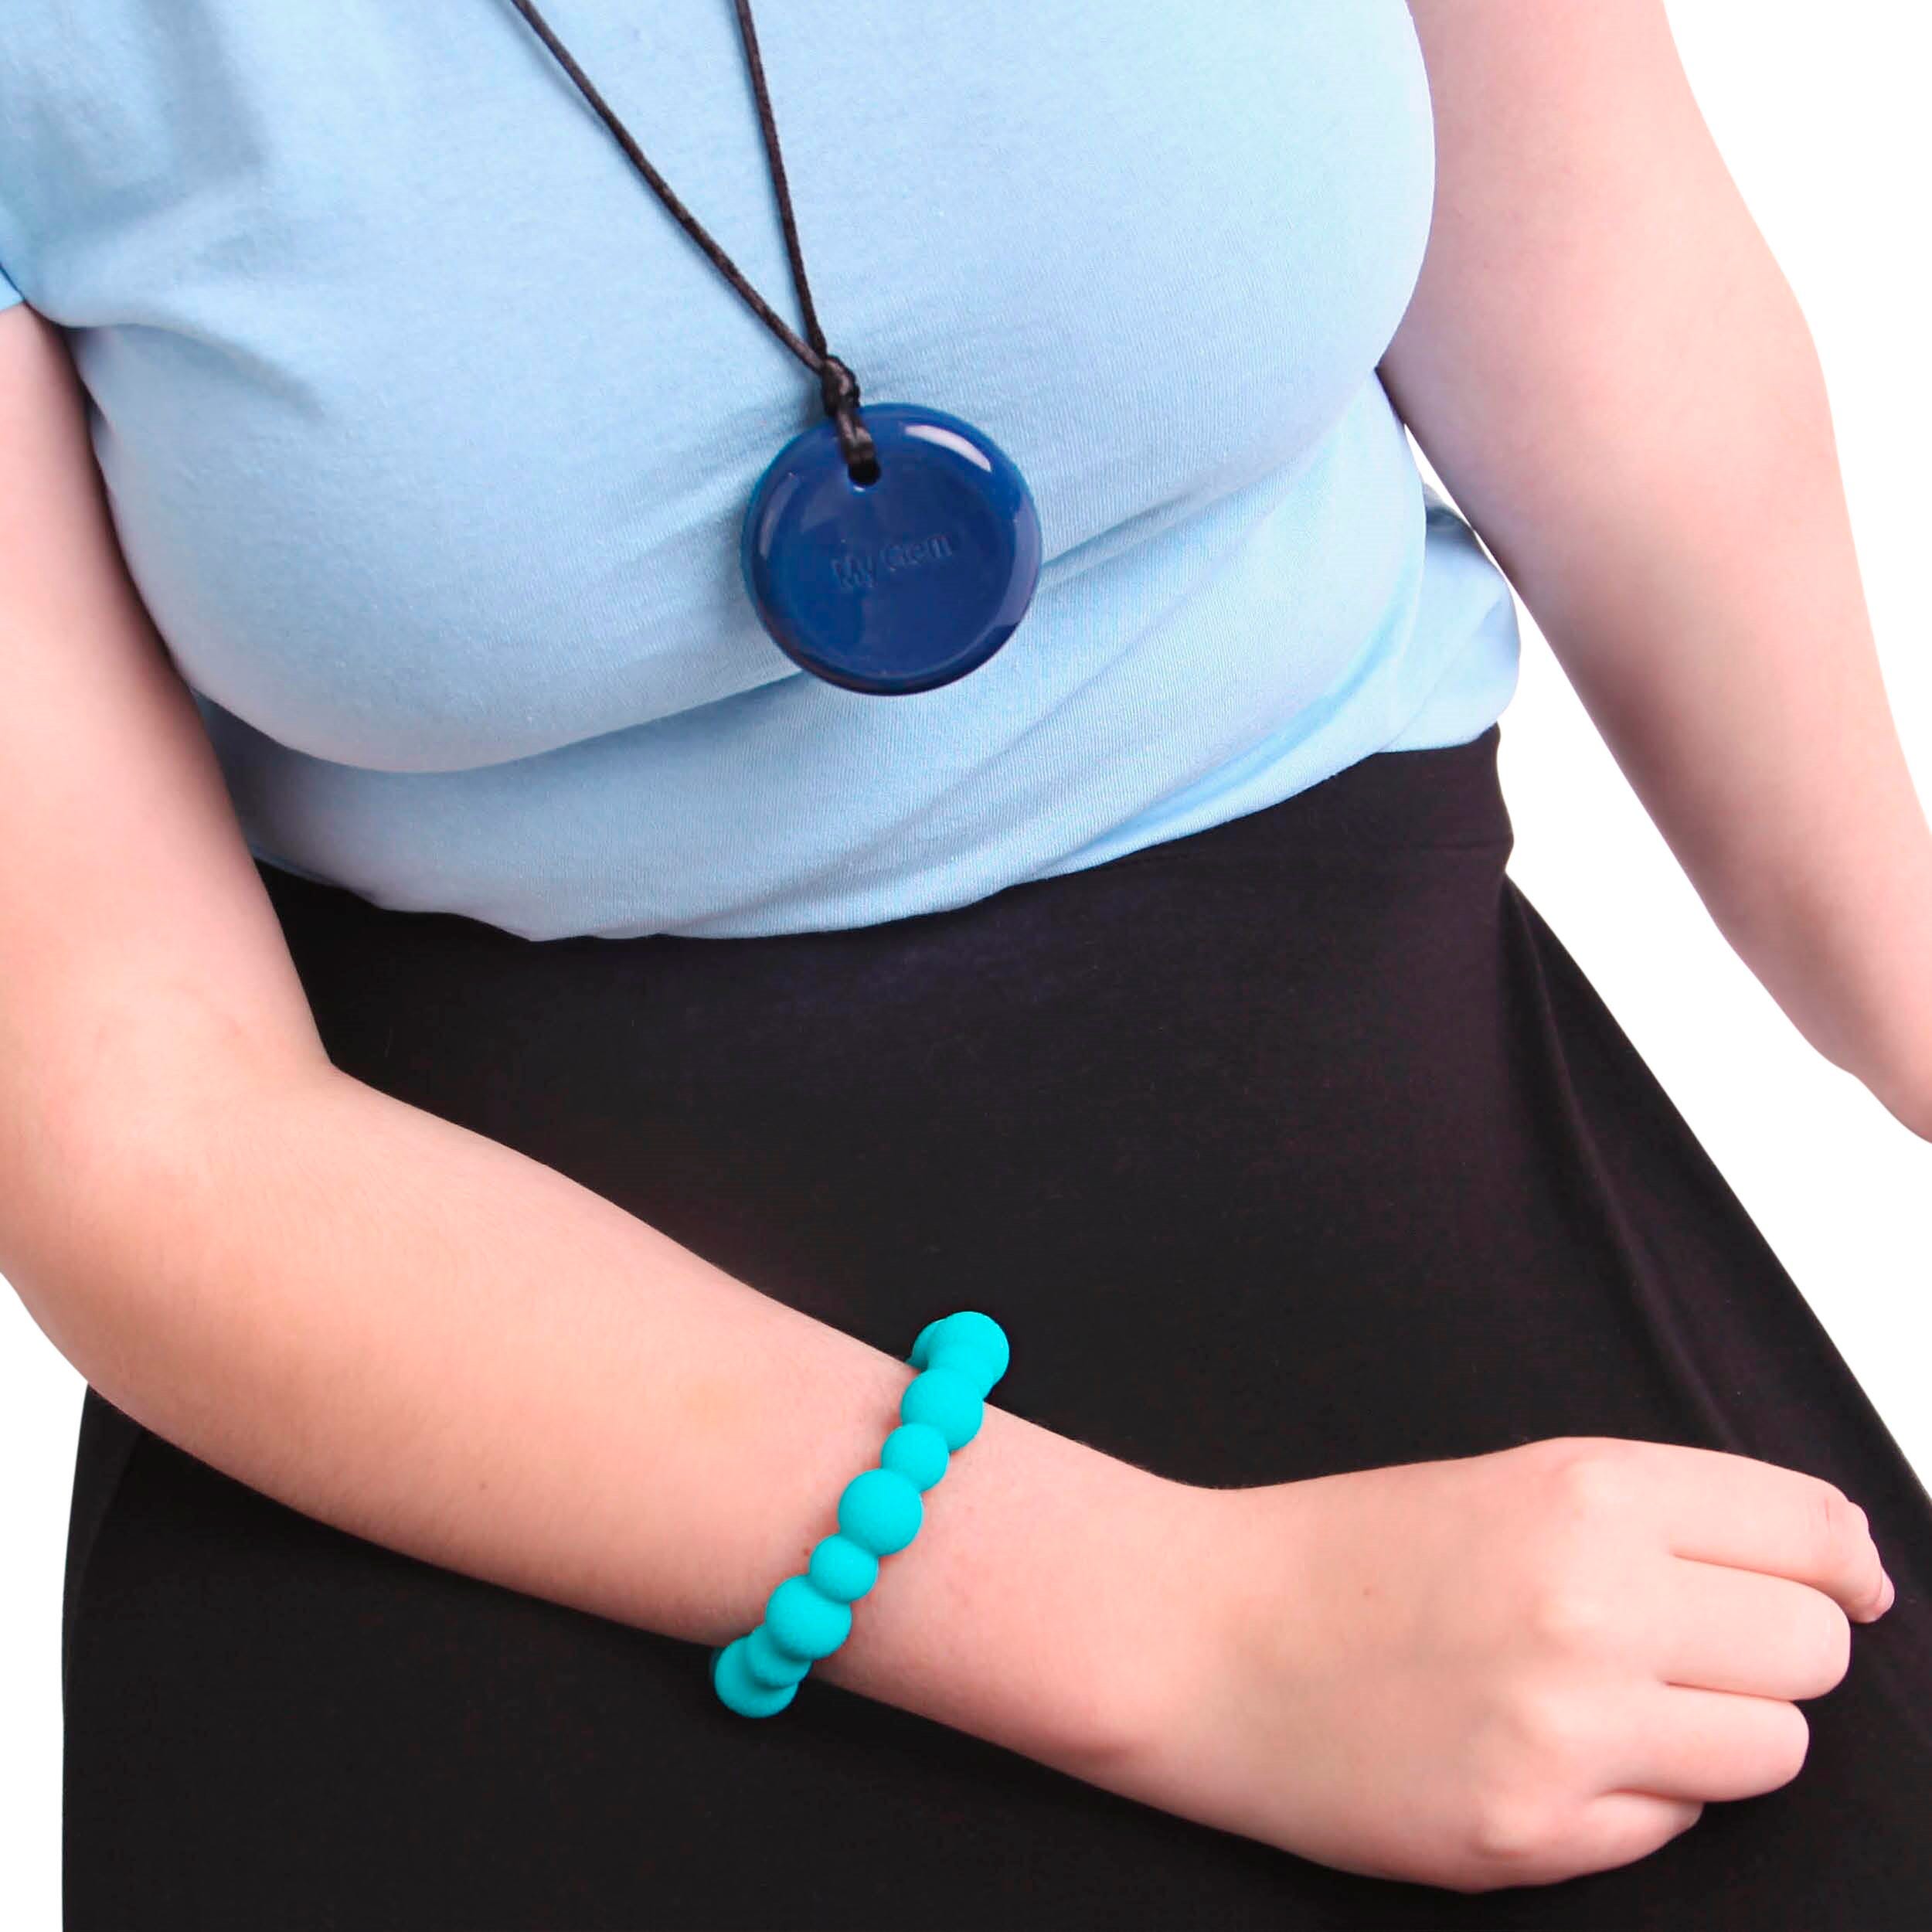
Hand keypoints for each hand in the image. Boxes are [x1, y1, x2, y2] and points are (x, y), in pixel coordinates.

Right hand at [1105, 1435, 1892, 1893]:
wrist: (1200, 1635)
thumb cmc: (1345, 1552)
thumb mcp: (1506, 1481)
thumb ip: (1657, 1517)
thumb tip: (1828, 1567)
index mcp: (1583, 1492)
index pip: (1808, 1529)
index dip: (1840, 1561)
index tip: (1840, 1584)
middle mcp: (1590, 1603)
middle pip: (1810, 1648)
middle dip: (1769, 1651)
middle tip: (1688, 1648)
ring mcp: (1565, 1730)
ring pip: (1771, 1750)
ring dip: (1714, 1733)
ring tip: (1614, 1707)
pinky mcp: (1532, 1834)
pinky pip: (1673, 1828)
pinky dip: (1635, 1799)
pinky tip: (1545, 1756)